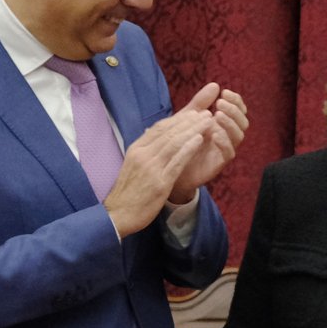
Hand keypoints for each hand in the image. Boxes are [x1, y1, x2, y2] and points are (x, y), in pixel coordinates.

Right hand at [103, 100, 215, 236]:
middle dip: (189, 121)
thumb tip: (153, 136)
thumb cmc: (128, 192)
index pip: (158, 128)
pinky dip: (189, 148)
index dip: (177, 120)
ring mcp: (151, 167)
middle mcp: (143, 154)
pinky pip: (177, 161)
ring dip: (193, 130)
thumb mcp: (133, 166)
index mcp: (136, 149)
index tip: (192, 113)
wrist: (118, 214)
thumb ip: (145, 151)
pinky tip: (200, 139)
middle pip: (169, 132)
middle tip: (205, 113)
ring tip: (208, 122)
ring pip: (174, 143)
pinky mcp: (160, 182)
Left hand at [169, 86, 248, 204]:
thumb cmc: (181, 140)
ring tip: (218, 115)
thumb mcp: (188, 117)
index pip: (238, 110)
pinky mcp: (219, 163)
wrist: (170, 165)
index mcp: (223, 124)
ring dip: (230, 124)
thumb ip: (201, 102)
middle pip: (243, 122)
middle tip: (220, 104)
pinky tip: (214, 134)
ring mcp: (224, 150)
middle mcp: (227, 136)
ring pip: (238, 136)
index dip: (236, 101)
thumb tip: (215, 85)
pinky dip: (224, 142)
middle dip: (234, 111)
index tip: (225, 92)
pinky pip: (229, 153)